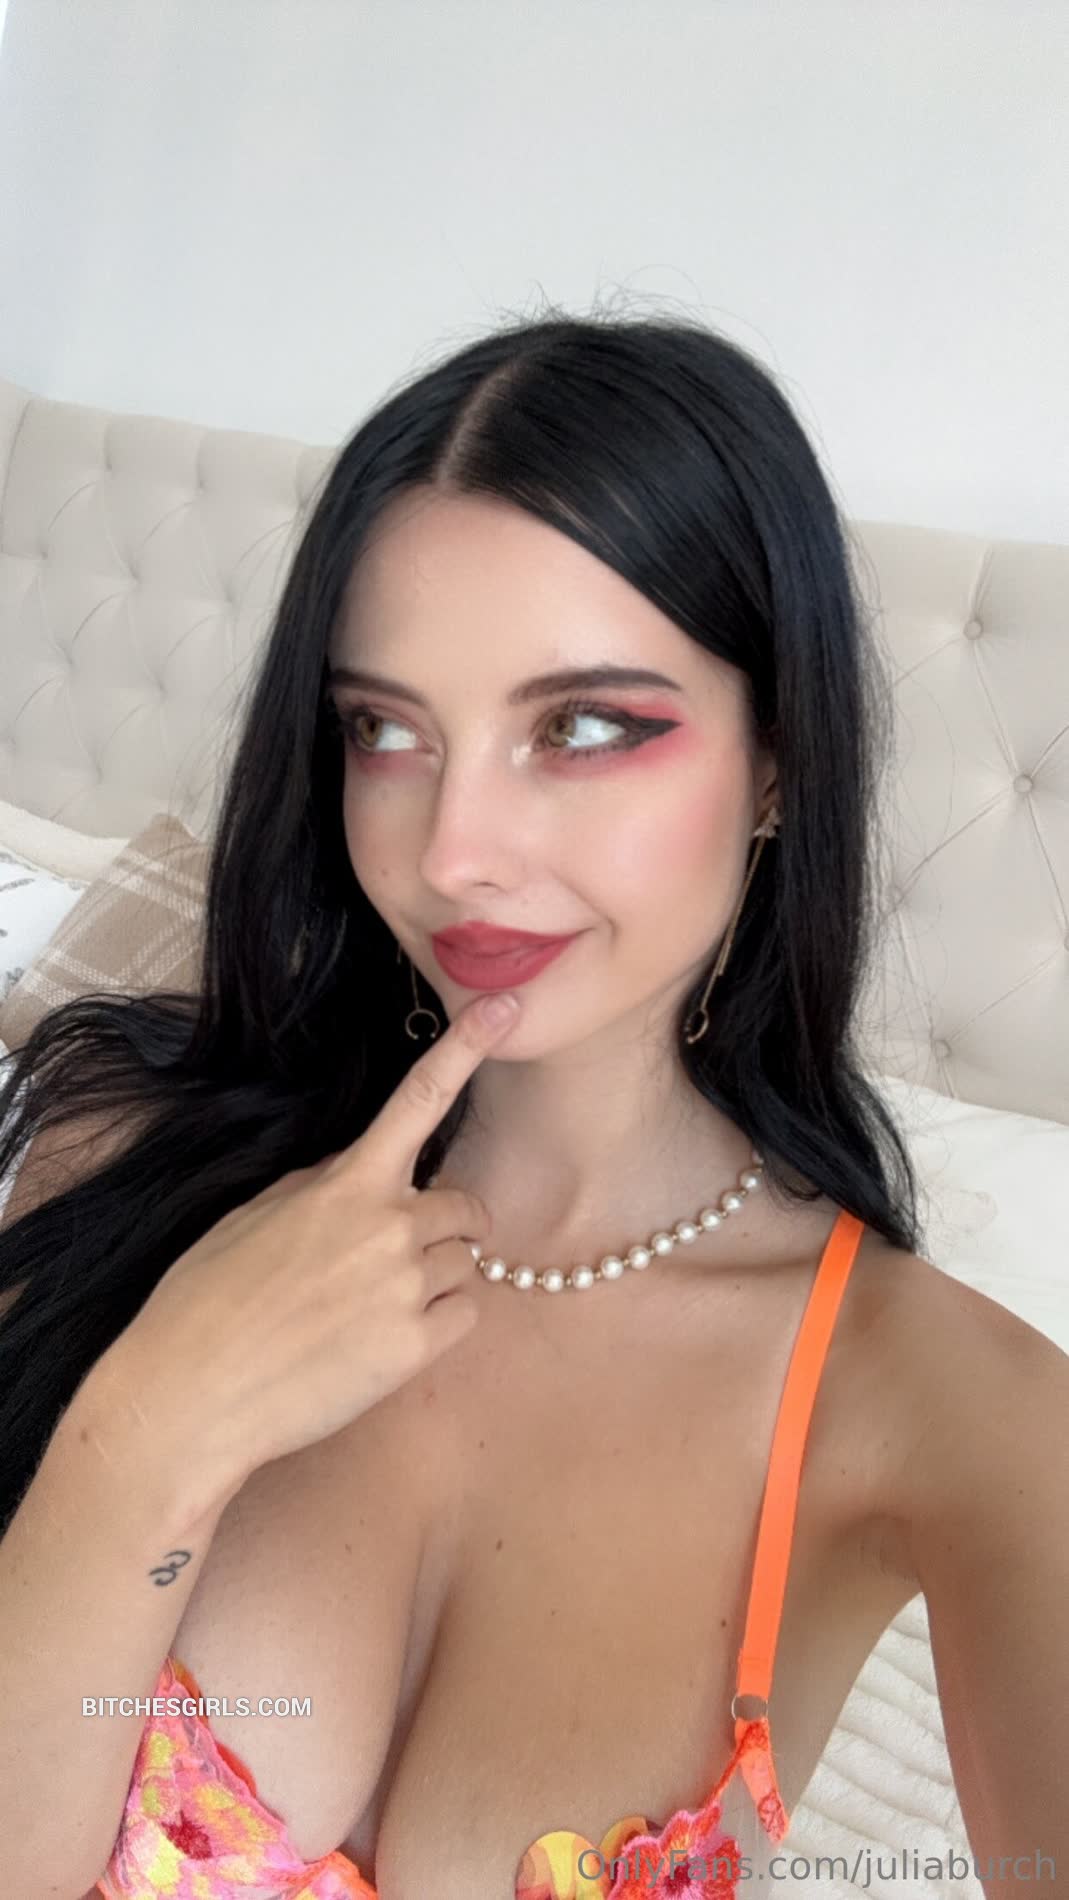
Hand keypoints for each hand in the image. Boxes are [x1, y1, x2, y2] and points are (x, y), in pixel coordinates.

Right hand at [108, 992, 519, 1486]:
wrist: (191, 1397)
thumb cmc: (207, 1302)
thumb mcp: (256, 1216)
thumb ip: (322, 1187)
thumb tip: (361, 1172)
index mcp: (346, 1184)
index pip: (417, 1099)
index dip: (465, 1048)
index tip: (504, 1009)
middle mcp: (387, 1226)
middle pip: (464, 1209)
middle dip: (442, 1228)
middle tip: (391, 1261)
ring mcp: (405, 1287)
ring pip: (464, 1265)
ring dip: (433, 1281)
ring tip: (366, 1311)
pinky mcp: (414, 1349)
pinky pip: (464, 1317)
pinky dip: (437, 1325)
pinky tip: (379, 1342)